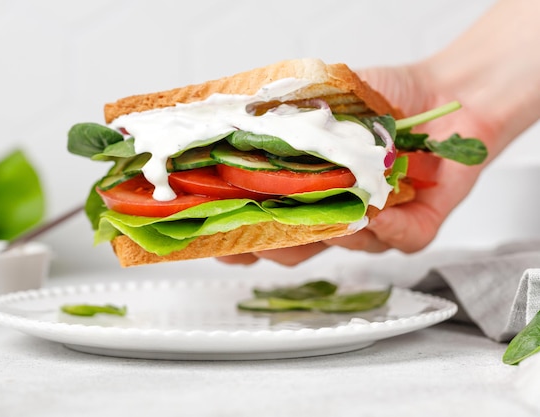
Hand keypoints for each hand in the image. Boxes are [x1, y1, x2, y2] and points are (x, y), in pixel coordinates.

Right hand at [219, 64, 494, 265]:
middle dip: (278, 244)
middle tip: (270, 227)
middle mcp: (332, 211)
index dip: (237, 236)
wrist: (443, 94)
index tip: (219, 240)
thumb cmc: (380, 96)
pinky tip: (383, 211)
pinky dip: (390, 230)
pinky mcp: (412, 227)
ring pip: (345, 246)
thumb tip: (240, 119)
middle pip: (293, 248)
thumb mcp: (321, 95)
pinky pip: (399, 242)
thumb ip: (283, 114)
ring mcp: (371, 224)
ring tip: (334, 207)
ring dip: (337, 229)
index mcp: (303, 185)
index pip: (260, 221)